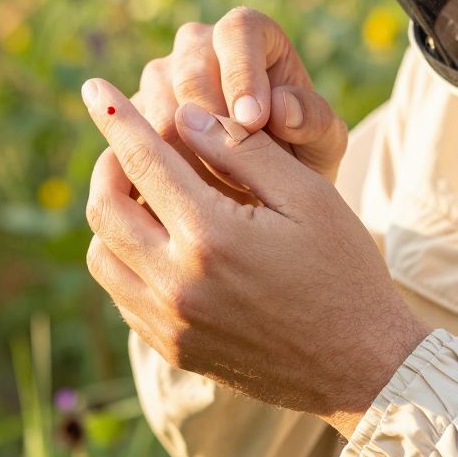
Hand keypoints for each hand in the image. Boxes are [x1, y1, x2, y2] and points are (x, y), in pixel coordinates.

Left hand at [82, 79, 428, 435]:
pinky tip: (158, 239)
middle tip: (127, 142)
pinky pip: (121, 293)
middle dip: (107, 163)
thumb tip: (184, 114)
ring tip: (142, 191)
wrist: (363, 369)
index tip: (94, 87)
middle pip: (104, 207)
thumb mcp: (308, 196)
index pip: (143, 159)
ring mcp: (170, 322)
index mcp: (212, 236)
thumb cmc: (344, 271)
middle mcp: (178, 283)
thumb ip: (243, 150)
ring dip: (110, 213)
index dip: (115, 116)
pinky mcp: (172, 348)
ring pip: (101, 254)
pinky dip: (125, 257)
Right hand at [129, 7, 348, 185]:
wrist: (266, 190)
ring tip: (218, 195)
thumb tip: (284, 109)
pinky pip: (136, 143)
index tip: (253, 122)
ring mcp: (160, 79)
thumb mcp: (323, 144)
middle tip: (236, 171)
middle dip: (211, 125)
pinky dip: (159, 174)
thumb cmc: (301, 153)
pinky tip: (184, 204)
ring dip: (185, 156)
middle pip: (188, 72)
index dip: (242, 74)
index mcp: (247, 34)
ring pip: (156, 109)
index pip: (237, 32)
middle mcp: (196, 47)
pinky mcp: (135, 117)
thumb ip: (314, 123)